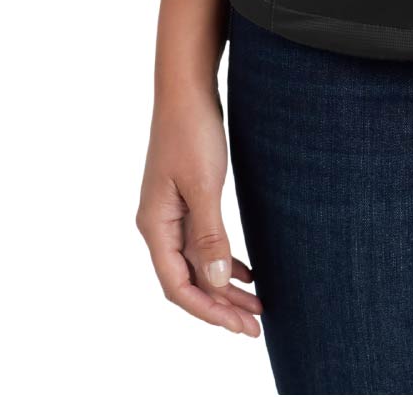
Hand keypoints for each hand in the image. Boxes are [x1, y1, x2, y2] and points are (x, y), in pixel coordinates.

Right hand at [136, 86, 262, 337]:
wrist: (187, 87)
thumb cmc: (192, 129)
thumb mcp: (203, 183)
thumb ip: (210, 234)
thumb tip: (217, 281)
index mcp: (155, 225)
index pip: (177, 286)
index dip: (208, 310)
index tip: (239, 325)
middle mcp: (159, 224)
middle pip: (188, 280)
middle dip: (220, 306)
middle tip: (255, 326)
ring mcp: (172, 212)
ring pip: (198, 263)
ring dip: (225, 286)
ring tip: (257, 305)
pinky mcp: (187, 198)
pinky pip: (203, 243)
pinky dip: (223, 260)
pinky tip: (246, 270)